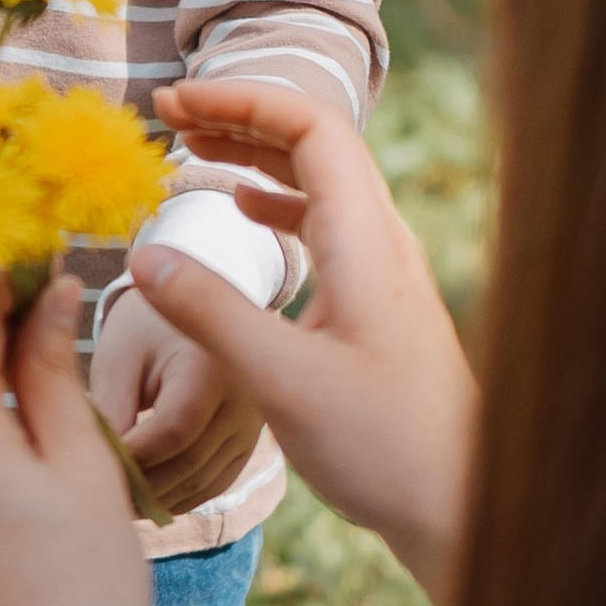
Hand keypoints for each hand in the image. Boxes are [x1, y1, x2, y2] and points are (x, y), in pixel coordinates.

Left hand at [89, 288, 261, 515]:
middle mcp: (246, 398)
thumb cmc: (147, 325)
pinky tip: (148, 500)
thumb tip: (96, 468)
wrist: (198, 304)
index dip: (130, 458)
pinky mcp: (249, 440)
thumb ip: (109, 409)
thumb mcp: (121, 355)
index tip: (87, 468)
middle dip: (139, 487)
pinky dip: (181, 497)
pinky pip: (215, 482)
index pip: (172, 430)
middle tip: (93, 499)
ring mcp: (253, 424)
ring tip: (115, 504)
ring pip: (203, 482)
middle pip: (189, 464)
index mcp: (213, 365)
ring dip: (158, 500)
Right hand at [130, 81, 475, 605]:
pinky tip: (244, 213)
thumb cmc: (384, 447)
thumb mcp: (282, 382)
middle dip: (241, 117)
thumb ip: (211, 315)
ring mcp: (386, 272)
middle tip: (168, 115)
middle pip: (316, 143)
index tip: (172, 103)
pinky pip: (327, 224)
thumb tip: (144, 258)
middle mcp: (383, 243)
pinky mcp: (379, 305)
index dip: (240, 101)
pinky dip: (278, 202)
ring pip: (321, 183)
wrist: (461, 504)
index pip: (311, 126)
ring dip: (257, 156)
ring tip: (190, 152)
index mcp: (365, 243)